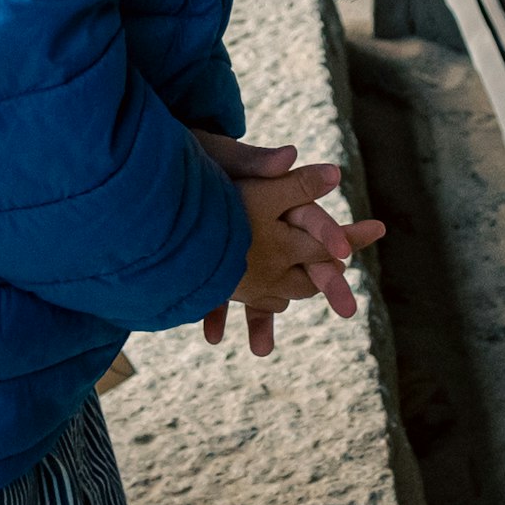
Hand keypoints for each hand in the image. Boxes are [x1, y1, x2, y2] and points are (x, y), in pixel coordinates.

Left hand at [190, 130, 384, 357]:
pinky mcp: (210, 262)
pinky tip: (211, 336)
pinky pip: (219, 294)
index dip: (330, 235)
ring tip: (262, 350)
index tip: (344, 255)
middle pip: (301, 261)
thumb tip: (290, 154)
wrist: (156, 168)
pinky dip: (216, 314)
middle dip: (322, 285)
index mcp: (277, 200)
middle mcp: (265, 229)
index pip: (311, 219)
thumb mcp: (222, 154)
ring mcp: (238, 250)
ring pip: (260, 288)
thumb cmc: (196, 153)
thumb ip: (255, 160)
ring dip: (262, 318)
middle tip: (349, 311)